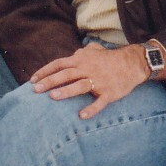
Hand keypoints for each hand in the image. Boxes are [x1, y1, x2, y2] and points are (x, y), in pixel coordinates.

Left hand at [32, 43, 147, 118]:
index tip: (32, 80)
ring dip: (66, 91)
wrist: (133, 64)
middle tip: (36, 90)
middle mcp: (88, 69)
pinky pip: (100, 102)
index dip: (45, 71)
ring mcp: (99, 81)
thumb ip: (82, 52)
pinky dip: (91, 109)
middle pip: (66, 74)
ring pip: (80, 85)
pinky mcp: (109, 93)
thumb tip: (74, 53)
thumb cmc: (111, 58)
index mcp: (81, 60)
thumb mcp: (95, 50)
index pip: (59, 64)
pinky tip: (82, 115)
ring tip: (53, 97)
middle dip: (50, 81)